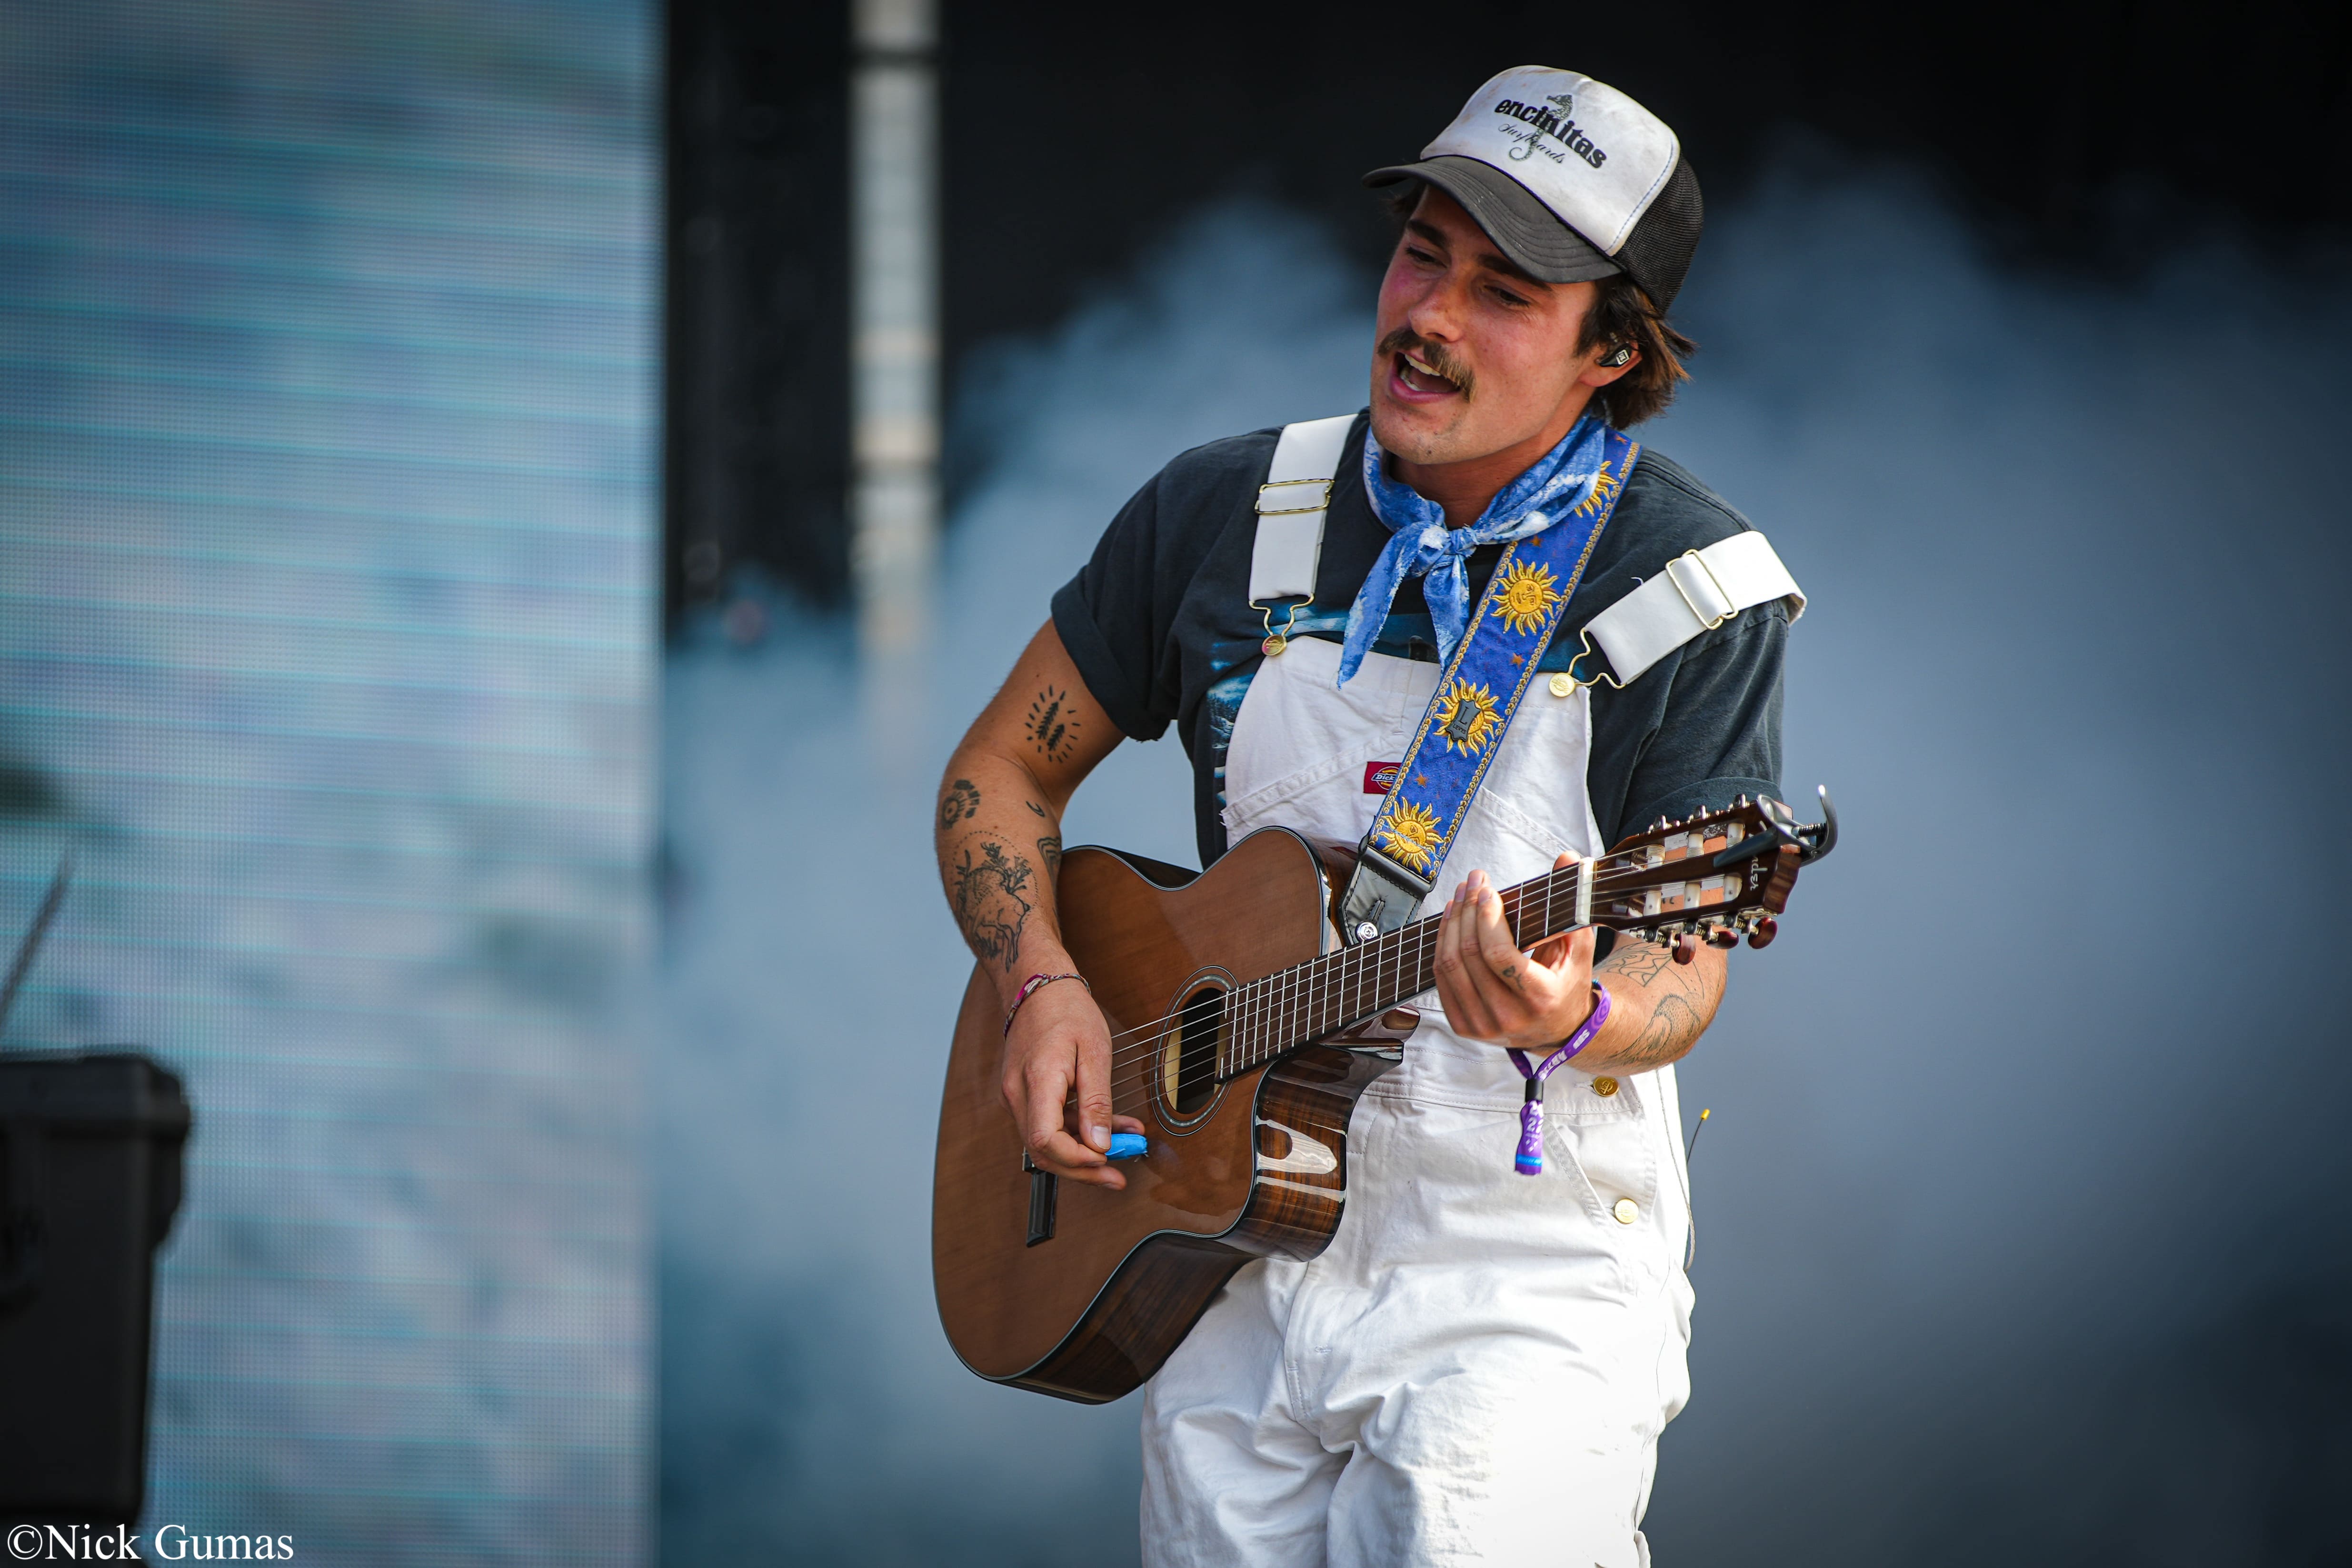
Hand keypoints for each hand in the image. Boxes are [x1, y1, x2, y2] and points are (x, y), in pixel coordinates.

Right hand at [999, 971, 1146, 1188]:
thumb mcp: (1095, 1051)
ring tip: (1123, 1148)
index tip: (1107, 1160)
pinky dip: (1076, 1133)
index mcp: (1036, 1080)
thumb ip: (1097, 1101)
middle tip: (1117, 1176)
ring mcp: (1016, 1097)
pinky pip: (1047, 1125)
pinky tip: (1107, 1129)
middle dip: (1083, 1170)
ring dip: (1083, 1152)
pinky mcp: (1023, 1096)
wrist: (1037, 987)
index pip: (1045, 1141)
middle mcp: (1017, 1094)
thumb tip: (1100, 1143)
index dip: (1077, 1160)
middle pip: (1043, 1152)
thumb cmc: (1067, 1010)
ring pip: (1045, 1143)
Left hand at [1432, 856, 1597, 1053]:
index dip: (1486, 918)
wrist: (1558, 1029)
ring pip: (1450, 965)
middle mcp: (1508, 1017)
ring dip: (1451, 923)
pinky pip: (1441, 979)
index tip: (1487, 890)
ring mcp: (1481, 1026)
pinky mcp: (1463, 1026)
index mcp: (1539, 999)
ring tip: (1460, 896)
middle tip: (1473, 882)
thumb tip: (1568, 859)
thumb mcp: (1578, 947)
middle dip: (1468, 910)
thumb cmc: (1566, 983)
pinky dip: (1442, 945)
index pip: (1499, 955)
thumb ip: (1572, 904)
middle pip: (1470, 956)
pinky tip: (1451, 921)